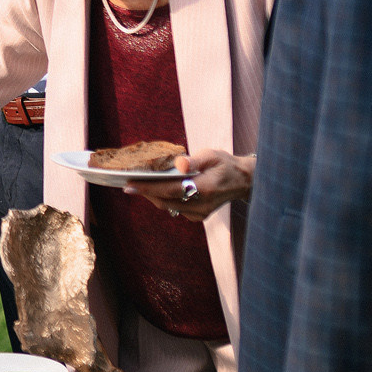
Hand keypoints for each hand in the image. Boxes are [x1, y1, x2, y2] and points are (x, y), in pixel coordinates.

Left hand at [126, 149, 253, 220]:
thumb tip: (180, 163)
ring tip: (137, 185)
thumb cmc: (225, 164)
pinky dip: (164, 199)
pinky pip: (176, 209)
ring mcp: (200, 213)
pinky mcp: (199, 216)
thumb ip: (195, 160)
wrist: (243, 181)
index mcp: (205, 188)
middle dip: (146, 192)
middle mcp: (202, 205)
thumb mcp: (213, 155)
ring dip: (153, 196)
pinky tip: (156, 190)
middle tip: (127, 183)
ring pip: (169, 206)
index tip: (129, 184)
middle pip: (165, 201)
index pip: (170, 190)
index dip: (148, 188)